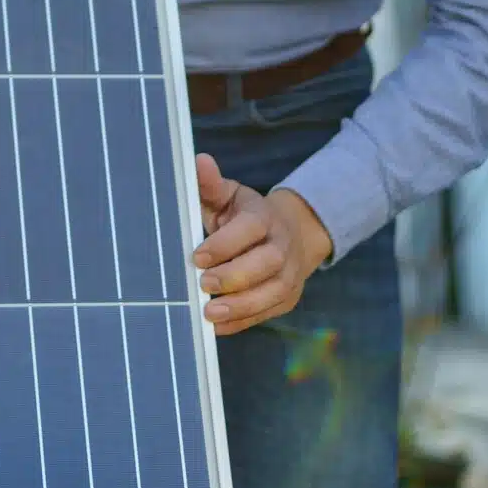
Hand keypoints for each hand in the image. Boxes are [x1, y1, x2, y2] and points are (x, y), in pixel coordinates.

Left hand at [191, 155, 332, 335]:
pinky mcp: (289, 297)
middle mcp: (283, 245)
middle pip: (269, 263)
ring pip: (274, 292)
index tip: (197, 256)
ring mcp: (291, 274)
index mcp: (265, 217)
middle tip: (203, 284)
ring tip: (210, 312)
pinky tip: (217, 326)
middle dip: (235, 276)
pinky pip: (269, 313)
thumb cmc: (245, 215)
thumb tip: (198, 161)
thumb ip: (211, 184)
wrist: (289, 232)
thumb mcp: (229, 195)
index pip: (251, 229)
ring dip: (241, 306)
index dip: (225, 243)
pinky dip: (243, 322)